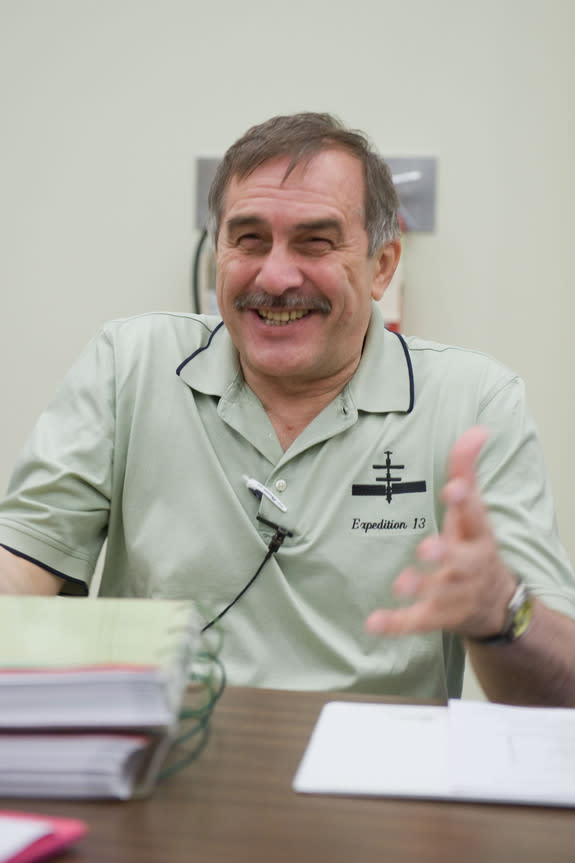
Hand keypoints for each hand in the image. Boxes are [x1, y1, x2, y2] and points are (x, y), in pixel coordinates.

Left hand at [365, 426, 516, 638]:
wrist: (495, 605)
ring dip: (421, 588)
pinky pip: (417, 623)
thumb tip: (477, 428)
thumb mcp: (471, 510)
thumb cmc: (474, 546)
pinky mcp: (437, 617)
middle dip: (445, 555)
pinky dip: (396, 624)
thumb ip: (467, 469)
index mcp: (479, 535)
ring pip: (440, 594)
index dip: (465, 502)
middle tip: (427, 549)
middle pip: (462, 561)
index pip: (476, 516)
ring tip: (400, 583)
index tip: (453, 488)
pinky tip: (373, 622)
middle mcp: (470, 566)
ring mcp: (454, 594)